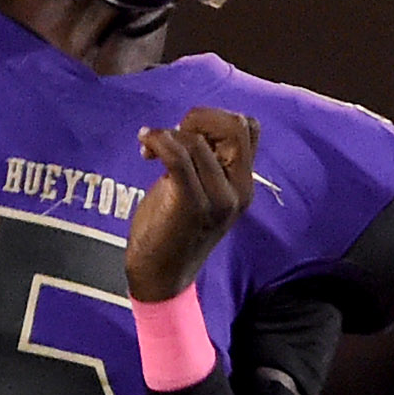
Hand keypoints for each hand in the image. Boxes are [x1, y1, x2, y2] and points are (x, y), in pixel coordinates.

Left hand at [126, 108, 258, 301]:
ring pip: (197, 140)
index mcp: (244, 185)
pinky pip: (178, 155)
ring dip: (167, 134)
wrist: (160, 276)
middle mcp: (238, 191)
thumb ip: (206, 162)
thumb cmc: (173, 230)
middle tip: (172, 136)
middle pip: (234, 125)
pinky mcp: (190, 204)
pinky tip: (145, 146)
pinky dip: (158, 140)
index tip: (188, 133)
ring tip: (149, 149)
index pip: (248, 128)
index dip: (216, 118)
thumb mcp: (200, 191)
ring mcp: (217, 199)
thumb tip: (190, 126)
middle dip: (198, 118)